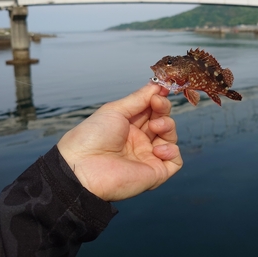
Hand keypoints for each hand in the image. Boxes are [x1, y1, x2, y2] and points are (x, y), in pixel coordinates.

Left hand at [57, 83, 181, 201]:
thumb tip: (157, 85)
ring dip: (168, 127)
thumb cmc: (92, 136)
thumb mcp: (115, 110)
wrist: (82, 166)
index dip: (158, 100)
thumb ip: (139, 98)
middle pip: (163, 121)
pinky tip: (158, 148)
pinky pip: (175, 161)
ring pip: (170, 138)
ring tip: (155, 126)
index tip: (161, 89)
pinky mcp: (155, 173)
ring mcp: (148, 157)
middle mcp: (140, 141)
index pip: (152, 110)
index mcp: (129, 126)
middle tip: (157, 104)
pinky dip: (172, 151)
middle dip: (163, 109)